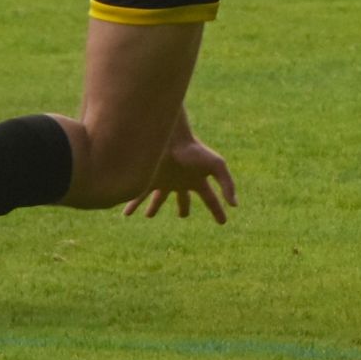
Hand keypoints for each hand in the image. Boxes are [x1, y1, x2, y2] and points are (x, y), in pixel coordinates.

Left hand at [124, 135, 238, 224]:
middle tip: (183, 215)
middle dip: (183, 207)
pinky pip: (139, 196)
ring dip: (154, 208)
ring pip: (158, 199)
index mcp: (197, 180)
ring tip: (148, 215)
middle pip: (182, 199)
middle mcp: (180, 182)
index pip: (210, 199)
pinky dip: (133, 205)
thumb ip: (227, 184)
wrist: (170, 137)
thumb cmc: (194, 150)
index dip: (217, 211)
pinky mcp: (149, 180)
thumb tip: (234, 205)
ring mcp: (164, 181)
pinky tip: (126, 214)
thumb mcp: (217, 166)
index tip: (223, 222)